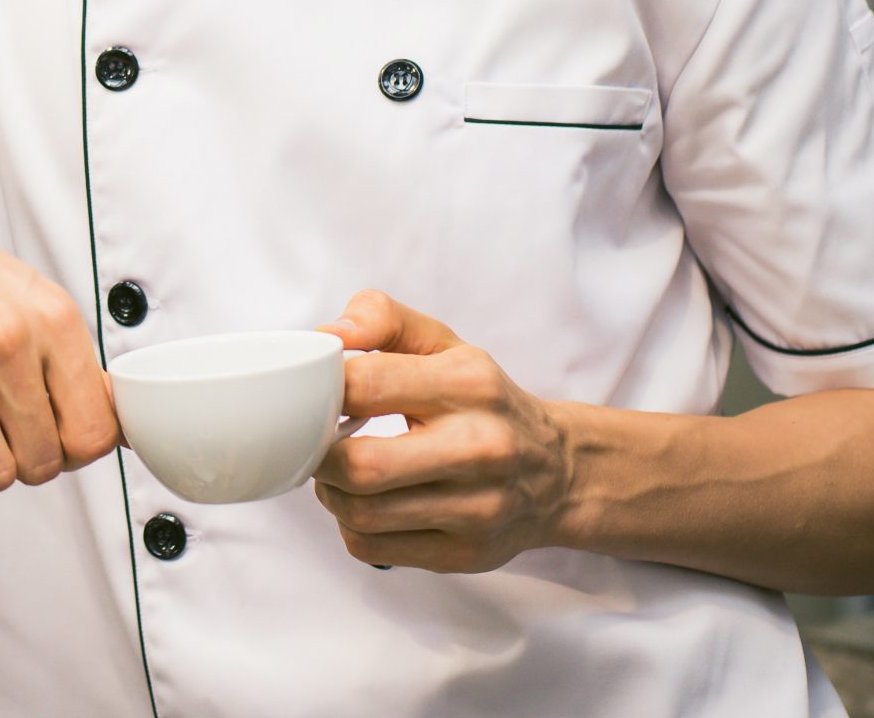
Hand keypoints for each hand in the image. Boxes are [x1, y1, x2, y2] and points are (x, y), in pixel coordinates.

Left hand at [311, 290, 574, 573]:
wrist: (560, 471)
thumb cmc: (485, 402)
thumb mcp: (444, 344)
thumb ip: (382, 319)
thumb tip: (327, 336)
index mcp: (469, 383)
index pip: (365, 384)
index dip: (320, 389)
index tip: (313, 392)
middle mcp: (480, 446)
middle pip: (359, 465)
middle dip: (319, 453)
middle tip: (319, 440)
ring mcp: (476, 508)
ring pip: (359, 513)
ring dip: (330, 491)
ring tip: (340, 470)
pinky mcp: (463, 553)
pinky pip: (370, 547)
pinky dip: (350, 526)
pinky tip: (366, 503)